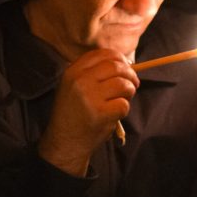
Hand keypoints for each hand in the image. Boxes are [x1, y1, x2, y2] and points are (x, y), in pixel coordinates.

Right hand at [38, 49, 138, 176]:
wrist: (64, 142)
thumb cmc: (73, 113)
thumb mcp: (72, 86)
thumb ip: (92, 72)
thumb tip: (123, 63)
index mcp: (73, 71)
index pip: (103, 54)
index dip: (119, 59)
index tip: (125, 67)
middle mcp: (80, 81)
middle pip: (116, 66)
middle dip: (130, 74)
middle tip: (133, 84)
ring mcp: (90, 97)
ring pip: (123, 84)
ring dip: (129, 91)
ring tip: (123, 98)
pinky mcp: (101, 114)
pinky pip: (124, 104)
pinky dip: (124, 109)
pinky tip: (115, 113)